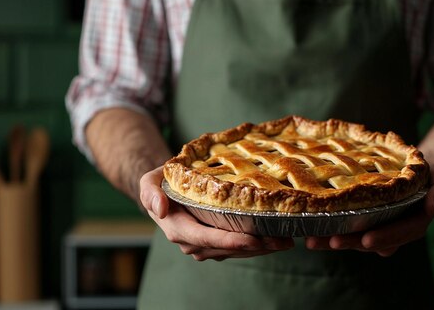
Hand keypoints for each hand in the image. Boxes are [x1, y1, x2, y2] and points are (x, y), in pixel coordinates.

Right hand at [139, 166, 293, 260]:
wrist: (165, 190)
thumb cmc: (161, 182)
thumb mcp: (148, 181)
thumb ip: (150, 193)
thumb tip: (159, 209)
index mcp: (177, 228)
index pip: (207, 238)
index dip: (231, 240)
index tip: (253, 239)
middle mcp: (192, 243)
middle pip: (227, 248)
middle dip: (255, 246)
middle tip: (281, 240)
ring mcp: (205, 246)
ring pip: (236, 252)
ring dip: (261, 249)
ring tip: (285, 241)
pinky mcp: (216, 244)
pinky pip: (238, 248)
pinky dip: (257, 245)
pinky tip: (276, 240)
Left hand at [305, 165, 433, 256]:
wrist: (414, 173)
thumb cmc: (427, 175)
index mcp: (415, 223)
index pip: (401, 233)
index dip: (385, 237)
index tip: (368, 240)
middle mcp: (394, 231)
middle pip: (373, 241)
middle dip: (353, 242)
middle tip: (333, 241)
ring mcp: (377, 229)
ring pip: (356, 240)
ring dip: (335, 242)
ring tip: (313, 240)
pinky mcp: (361, 224)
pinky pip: (346, 231)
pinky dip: (328, 234)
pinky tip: (311, 235)